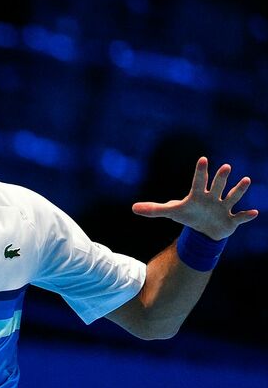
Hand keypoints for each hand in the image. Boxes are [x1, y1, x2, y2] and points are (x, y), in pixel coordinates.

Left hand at [132, 157, 258, 239]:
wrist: (205, 229)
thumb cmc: (188, 215)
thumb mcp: (171, 212)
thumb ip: (153, 210)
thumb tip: (133, 208)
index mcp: (198, 195)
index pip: (198, 181)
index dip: (200, 171)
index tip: (203, 159)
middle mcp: (213, 198)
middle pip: (216, 186)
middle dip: (220, 178)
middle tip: (225, 166)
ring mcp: (223, 208)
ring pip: (232, 197)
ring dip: (238, 190)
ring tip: (245, 180)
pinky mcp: (230, 220)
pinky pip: (239, 217)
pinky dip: (245, 216)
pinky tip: (253, 213)